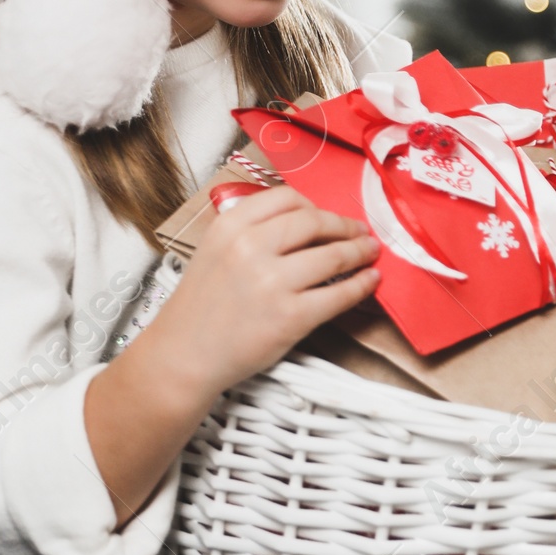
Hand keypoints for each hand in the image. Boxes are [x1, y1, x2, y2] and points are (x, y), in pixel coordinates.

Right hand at [152, 183, 379, 402]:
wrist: (185, 356)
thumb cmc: (201, 307)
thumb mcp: (214, 251)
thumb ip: (251, 231)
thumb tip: (305, 222)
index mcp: (230, 226)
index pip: (286, 198)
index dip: (315, 205)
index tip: (327, 216)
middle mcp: (250, 247)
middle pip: (315, 221)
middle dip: (345, 226)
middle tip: (360, 233)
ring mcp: (272, 282)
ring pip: (333, 255)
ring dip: (360, 251)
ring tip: (370, 252)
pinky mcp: (291, 316)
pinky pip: (339, 294)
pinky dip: (361, 285)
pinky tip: (370, 281)